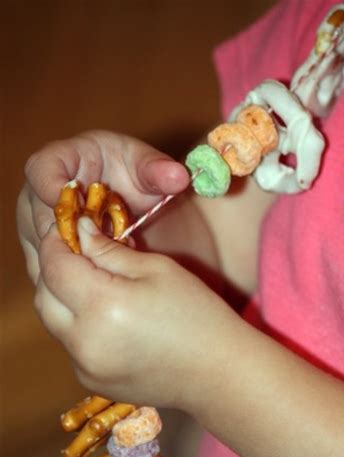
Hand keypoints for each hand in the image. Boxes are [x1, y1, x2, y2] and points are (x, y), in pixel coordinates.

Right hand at [17, 129, 189, 282]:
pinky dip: (74, 278)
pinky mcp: (42, 255)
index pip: (41, 169)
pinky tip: (102, 278)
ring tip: (111, 262)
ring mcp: (35, 226)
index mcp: (60, 160)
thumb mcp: (147, 168)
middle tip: (107, 247)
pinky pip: (48, 271)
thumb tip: (177, 176)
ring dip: (76, 261)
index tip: (77, 207)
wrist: (131, 203)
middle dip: (73, 236)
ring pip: (42, 249)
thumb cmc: (134, 176)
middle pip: (38, 217)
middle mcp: (37, 193)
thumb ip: (159, 171)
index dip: (53, 187)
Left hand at [35, 216, 240, 410]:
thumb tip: (79, 232)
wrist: (219, 374)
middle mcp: (85, 341)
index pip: (55, 266)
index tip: (68, 226)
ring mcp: (85, 367)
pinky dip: (78, 327)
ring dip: (63, 299)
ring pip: (54, 322)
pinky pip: (71, 346)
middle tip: (77, 253)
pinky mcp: (91, 382)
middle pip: (44, 296)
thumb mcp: (158, 269)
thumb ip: (110, 251)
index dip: (56, 242)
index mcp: (104, 305)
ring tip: (93, 284)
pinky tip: (107, 319)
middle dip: (54, 271)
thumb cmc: (198, 315)